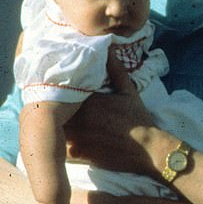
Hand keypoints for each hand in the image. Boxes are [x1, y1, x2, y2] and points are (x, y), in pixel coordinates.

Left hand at [64, 50, 155, 174]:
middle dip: (54, 109)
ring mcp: (78, 136)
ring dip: (55, 126)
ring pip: (54, 129)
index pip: (62, 91)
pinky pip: (61, 148)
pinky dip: (61, 145)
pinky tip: (68, 141)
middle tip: (55, 107)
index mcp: (88, 100)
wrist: (147, 148)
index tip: (59, 91)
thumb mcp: (129, 91)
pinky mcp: (80, 153)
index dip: (58, 91)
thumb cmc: (138, 118)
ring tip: (58, 124)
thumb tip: (109, 50)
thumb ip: (116, 70)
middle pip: (54, 111)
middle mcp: (79, 118)